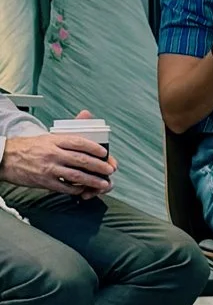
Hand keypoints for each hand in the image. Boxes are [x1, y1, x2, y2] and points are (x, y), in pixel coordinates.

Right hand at [0, 124, 116, 196]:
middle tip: (110, 170)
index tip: (106, 153)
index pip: (79, 142)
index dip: (95, 148)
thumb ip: (69, 130)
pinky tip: (84, 189)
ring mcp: (49, 168)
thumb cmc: (29, 147)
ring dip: (92, 180)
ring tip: (104, 183)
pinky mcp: (44, 181)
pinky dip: (76, 189)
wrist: (6, 158)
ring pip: (75, 175)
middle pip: (81, 160)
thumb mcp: (48, 135)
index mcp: (55, 140)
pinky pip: (64, 187)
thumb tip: (86, 114)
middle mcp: (53, 154)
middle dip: (99, 166)